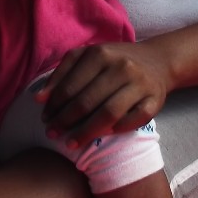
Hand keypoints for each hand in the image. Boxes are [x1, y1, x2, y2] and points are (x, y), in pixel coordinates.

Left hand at [36, 41, 170, 148]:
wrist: (158, 61)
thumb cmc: (115, 60)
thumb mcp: (88, 57)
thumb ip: (62, 74)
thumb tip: (39, 99)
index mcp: (100, 53)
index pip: (70, 86)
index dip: (54, 105)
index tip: (45, 118)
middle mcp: (121, 66)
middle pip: (86, 102)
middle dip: (65, 121)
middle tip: (52, 134)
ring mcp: (140, 84)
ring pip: (109, 114)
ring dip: (86, 132)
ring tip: (70, 144)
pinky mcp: (155, 100)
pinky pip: (134, 120)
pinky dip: (118, 130)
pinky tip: (104, 135)